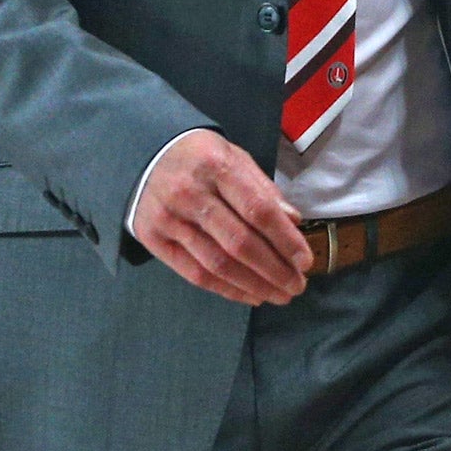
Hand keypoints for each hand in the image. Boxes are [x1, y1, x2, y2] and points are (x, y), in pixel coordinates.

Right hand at [129, 128, 312, 303]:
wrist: (144, 155)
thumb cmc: (200, 157)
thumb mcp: (234, 157)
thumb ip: (263, 188)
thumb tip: (293, 220)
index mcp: (216, 166)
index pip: (257, 209)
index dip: (284, 239)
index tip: (305, 260)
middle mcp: (189, 193)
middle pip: (239, 242)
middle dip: (274, 269)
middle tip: (297, 285)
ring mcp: (169, 219)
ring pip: (218, 264)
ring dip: (254, 285)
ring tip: (279, 295)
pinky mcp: (153, 239)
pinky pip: (195, 274)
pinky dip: (227, 289)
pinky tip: (251, 294)